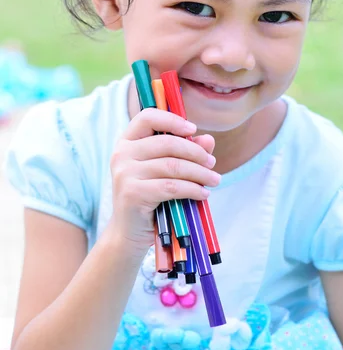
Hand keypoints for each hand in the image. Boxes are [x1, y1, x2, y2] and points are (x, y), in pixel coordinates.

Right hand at [107, 108, 219, 252]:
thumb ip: (186, 152)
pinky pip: (171, 186)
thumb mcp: (166, 171)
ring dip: (200, 173)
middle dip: (196, 153)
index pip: (147, 117)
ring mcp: (125, 173)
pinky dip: (192, 189)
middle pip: (167, 143)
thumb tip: (208, 140)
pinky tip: (203, 194)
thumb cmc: (150, 196)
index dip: (172, 120)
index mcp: (127, 142)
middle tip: (212, 163)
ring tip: (214, 180)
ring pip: (173, 166)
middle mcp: (121, 154)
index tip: (193, 129)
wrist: (129, 232)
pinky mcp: (132, 193)